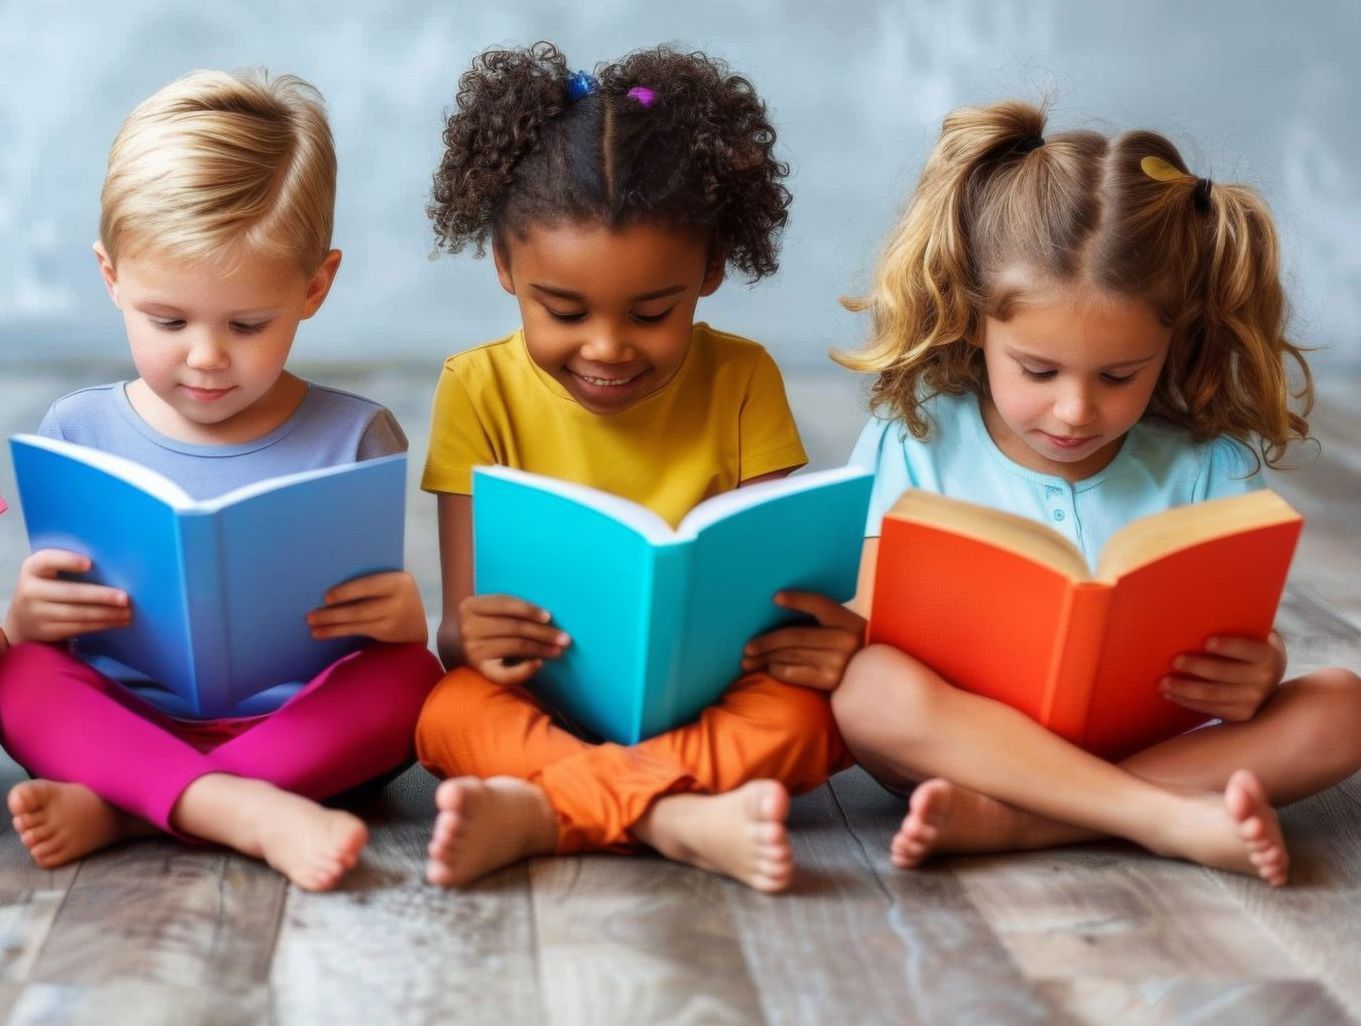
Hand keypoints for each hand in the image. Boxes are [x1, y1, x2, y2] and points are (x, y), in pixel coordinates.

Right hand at [4, 549, 130, 645]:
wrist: (22, 619)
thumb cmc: (48, 586)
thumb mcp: (48, 572)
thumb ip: (68, 566)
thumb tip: (113, 566)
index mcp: (33, 568)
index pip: (47, 560)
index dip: (67, 561)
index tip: (90, 563)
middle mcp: (31, 590)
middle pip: (70, 593)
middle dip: (100, 596)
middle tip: (125, 598)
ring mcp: (38, 613)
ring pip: (78, 614)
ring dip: (107, 614)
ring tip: (128, 612)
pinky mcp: (48, 631)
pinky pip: (79, 627)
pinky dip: (102, 624)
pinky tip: (118, 621)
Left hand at [308, 571, 427, 644]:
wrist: (417, 622)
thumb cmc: (394, 594)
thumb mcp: (390, 582)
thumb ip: (372, 581)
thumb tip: (332, 580)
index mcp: (399, 581)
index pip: (369, 586)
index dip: (347, 592)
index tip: (326, 597)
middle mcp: (399, 601)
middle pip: (362, 609)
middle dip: (334, 614)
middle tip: (311, 616)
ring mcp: (394, 620)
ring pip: (358, 623)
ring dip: (332, 626)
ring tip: (312, 627)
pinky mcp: (387, 634)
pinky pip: (358, 632)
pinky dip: (338, 632)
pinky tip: (322, 634)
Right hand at [458, 594, 569, 685]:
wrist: (459, 645)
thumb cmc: (487, 623)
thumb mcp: (490, 609)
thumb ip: (509, 608)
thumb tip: (548, 616)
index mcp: (471, 606)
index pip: (504, 604)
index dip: (528, 609)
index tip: (549, 617)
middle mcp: (469, 627)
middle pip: (513, 627)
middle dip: (542, 632)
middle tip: (565, 638)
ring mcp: (473, 649)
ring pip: (514, 646)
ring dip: (540, 648)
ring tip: (558, 650)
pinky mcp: (480, 669)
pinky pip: (503, 673)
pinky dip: (523, 670)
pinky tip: (539, 665)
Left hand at [741, 590, 866, 690]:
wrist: (877, 687)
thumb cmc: (855, 656)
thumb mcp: (849, 632)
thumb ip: (825, 623)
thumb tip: (782, 609)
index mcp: (850, 621)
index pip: (820, 605)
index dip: (797, 600)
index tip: (775, 598)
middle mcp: (845, 640)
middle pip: (795, 635)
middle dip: (766, 641)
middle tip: (747, 647)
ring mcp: (838, 661)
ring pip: (790, 654)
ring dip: (765, 658)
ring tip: (748, 661)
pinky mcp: (830, 681)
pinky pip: (793, 671)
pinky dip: (777, 670)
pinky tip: (768, 669)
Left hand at [1159, 631, 1286, 722]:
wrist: (1266, 679)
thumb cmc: (1247, 649)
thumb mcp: (1251, 635)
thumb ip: (1236, 627)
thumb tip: (1200, 617)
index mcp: (1268, 655)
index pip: (1247, 649)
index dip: (1228, 646)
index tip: (1206, 642)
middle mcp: (1266, 679)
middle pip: (1225, 673)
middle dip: (1198, 667)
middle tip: (1174, 661)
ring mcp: (1254, 700)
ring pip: (1214, 695)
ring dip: (1185, 689)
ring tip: (1163, 683)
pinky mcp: (1242, 716)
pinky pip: (1211, 709)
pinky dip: (1188, 702)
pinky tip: (1170, 695)